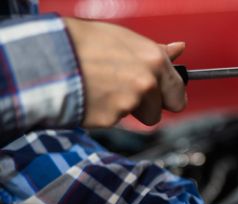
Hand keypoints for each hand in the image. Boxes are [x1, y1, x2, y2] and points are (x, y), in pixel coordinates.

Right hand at [64, 18, 185, 127]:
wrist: (49, 56)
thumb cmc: (84, 42)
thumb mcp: (124, 38)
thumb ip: (156, 50)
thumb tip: (179, 49)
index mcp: (155, 61)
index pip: (179, 93)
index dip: (169, 95)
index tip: (163, 96)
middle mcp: (148, 84)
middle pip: (161, 111)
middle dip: (151, 107)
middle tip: (132, 95)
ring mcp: (130, 103)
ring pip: (138, 117)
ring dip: (127, 110)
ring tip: (104, 90)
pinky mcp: (111, 119)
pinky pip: (115, 120)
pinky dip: (106, 113)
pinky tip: (92, 97)